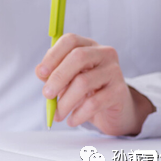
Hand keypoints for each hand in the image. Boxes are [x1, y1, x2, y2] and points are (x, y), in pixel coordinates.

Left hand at [35, 33, 154, 135]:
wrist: (113, 109)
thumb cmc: (86, 89)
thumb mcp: (67, 78)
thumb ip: (53, 73)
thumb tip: (40, 71)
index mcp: (88, 45)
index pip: (70, 40)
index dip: (53, 55)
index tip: (41, 73)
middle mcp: (104, 53)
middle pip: (78, 57)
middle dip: (58, 77)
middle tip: (46, 95)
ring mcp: (114, 71)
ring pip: (84, 82)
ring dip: (65, 101)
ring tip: (57, 114)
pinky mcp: (120, 91)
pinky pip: (94, 103)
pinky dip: (78, 114)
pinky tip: (71, 120)